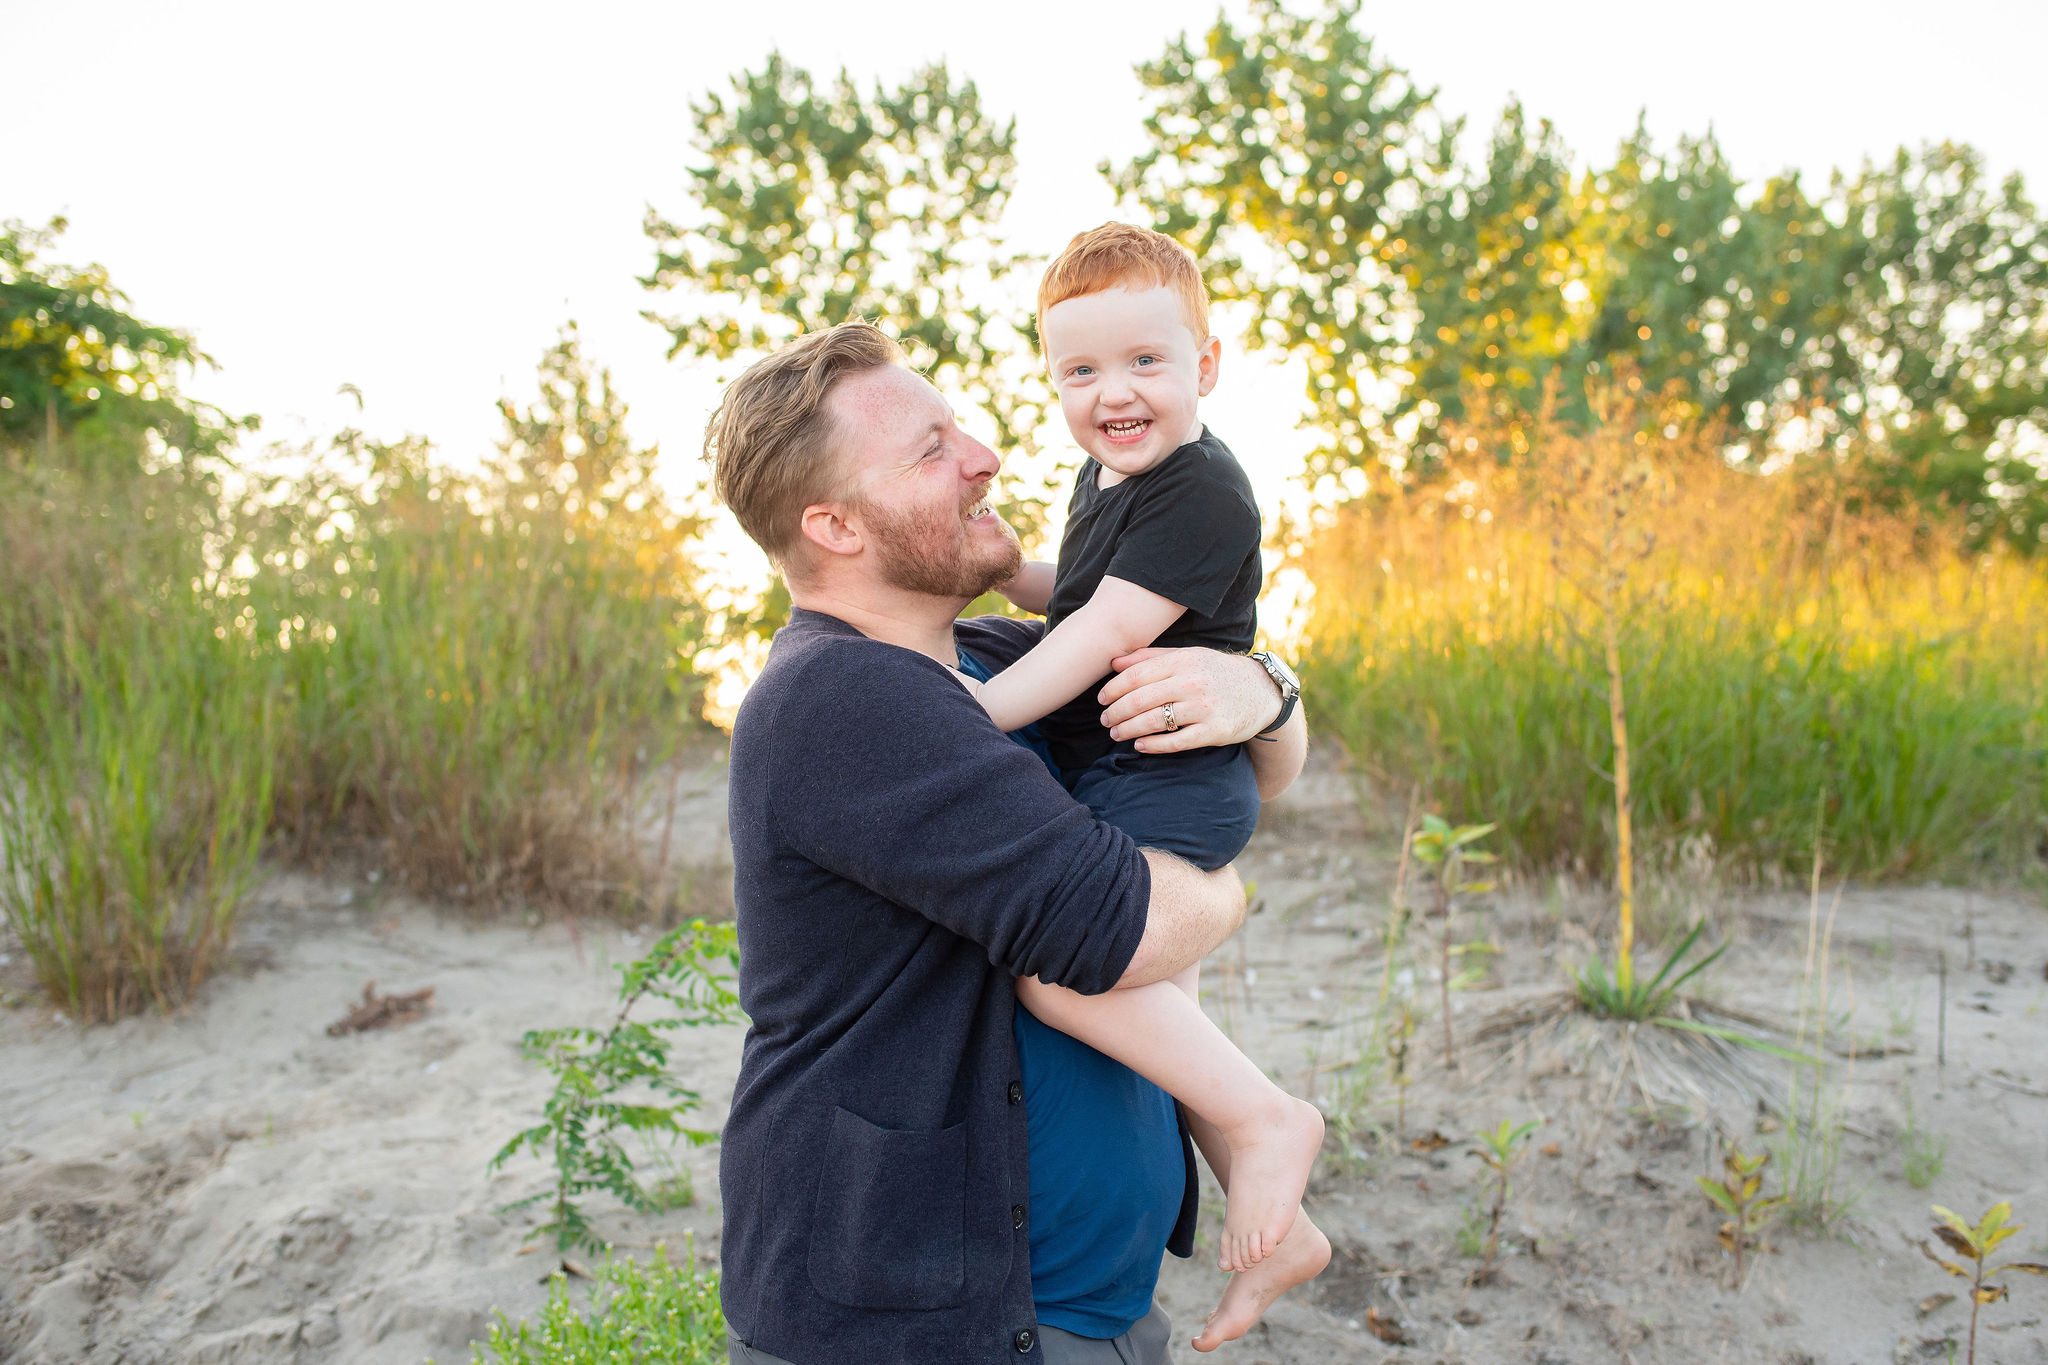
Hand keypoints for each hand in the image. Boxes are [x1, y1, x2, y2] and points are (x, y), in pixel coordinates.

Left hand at [1097, 647, 1281, 753]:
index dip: (1113, 689)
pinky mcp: (1214, 731)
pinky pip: (1176, 742)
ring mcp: (1204, 708)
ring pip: (1154, 721)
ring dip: (1129, 730)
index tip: (1101, 699)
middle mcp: (1192, 683)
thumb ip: (1150, 658)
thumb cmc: (1215, 672)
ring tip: (1116, 734)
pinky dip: (1153, 745)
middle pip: (1141, 700)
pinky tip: (1139, 745)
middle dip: (1116, 712)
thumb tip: (1113, 663)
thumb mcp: (1187, 656)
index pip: (1137, 675)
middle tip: (1105, 720)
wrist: (1260, 691)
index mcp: (1183, 661)